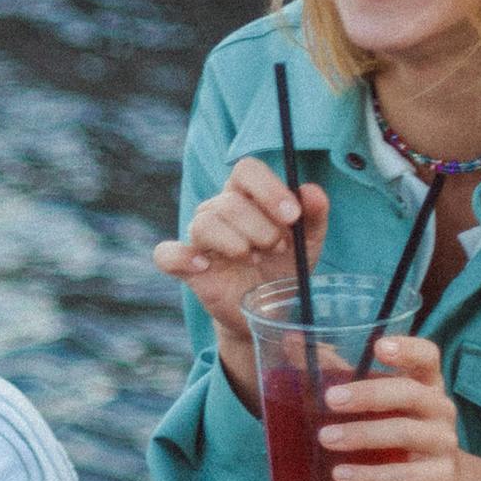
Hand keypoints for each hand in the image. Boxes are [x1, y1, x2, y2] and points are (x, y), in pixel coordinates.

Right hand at [153, 163, 330, 386]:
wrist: (269, 310)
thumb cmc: (285, 267)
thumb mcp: (308, 242)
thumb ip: (314, 215)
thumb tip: (312, 191)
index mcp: (247, 195)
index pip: (246, 170)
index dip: (268, 189)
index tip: (292, 217)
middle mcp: (219, 210)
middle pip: (230, 202)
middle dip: (261, 228)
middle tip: (278, 248)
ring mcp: (199, 239)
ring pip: (204, 224)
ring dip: (236, 243)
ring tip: (254, 259)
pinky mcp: (186, 268)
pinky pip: (167, 254)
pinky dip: (183, 256)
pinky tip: (205, 265)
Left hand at [319, 332, 464, 480]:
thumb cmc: (404, 433)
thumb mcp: (381, 402)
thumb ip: (341, 372)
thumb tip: (290, 342)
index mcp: (426, 383)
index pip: (427, 356)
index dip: (408, 349)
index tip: (378, 347)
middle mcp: (440, 408)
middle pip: (409, 393)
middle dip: (368, 395)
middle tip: (330, 399)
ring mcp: (443, 443)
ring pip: (405, 433)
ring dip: (362, 435)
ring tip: (325, 439)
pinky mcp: (440, 477)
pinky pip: (404, 475)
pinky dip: (370, 476)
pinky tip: (341, 474)